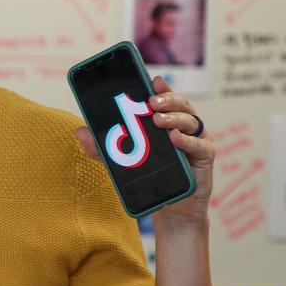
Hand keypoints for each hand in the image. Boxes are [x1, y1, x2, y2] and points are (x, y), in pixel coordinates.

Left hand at [74, 75, 212, 225]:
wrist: (172, 205)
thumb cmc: (151, 175)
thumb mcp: (122, 161)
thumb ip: (102, 148)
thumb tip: (79, 132)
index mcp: (167, 120)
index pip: (166, 99)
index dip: (162, 88)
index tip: (153, 80)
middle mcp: (185, 126)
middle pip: (181, 105)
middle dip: (167, 100)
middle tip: (151, 102)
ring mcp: (197, 139)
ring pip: (190, 122)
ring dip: (174, 118)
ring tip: (158, 119)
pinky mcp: (206, 157)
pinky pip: (199, 145)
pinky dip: (187, 141)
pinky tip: (175, 138)